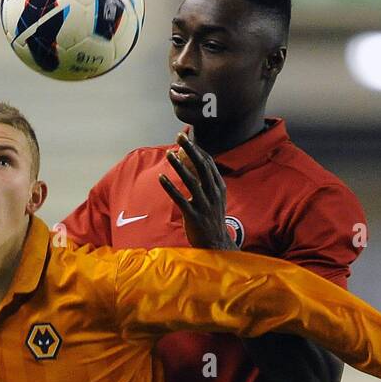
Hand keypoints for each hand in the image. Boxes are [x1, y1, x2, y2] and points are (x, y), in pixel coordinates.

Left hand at [160, 130, 232, 249]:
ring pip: (190, 181)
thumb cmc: (213, 219)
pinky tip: (161, 177)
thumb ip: (209, 182)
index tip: (186, 138)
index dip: (197, 149)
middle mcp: (213, 194)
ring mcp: (204, 205)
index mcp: (219, 187)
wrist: (216, 244)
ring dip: (178, 165)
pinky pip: (179, 199)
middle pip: (201, 166)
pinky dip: (170, 187)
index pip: (208, 163)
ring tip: (169, 154)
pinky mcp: (193, 216)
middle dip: (190, 150)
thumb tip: (199, 164)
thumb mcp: (216, 199)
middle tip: (180, 137)